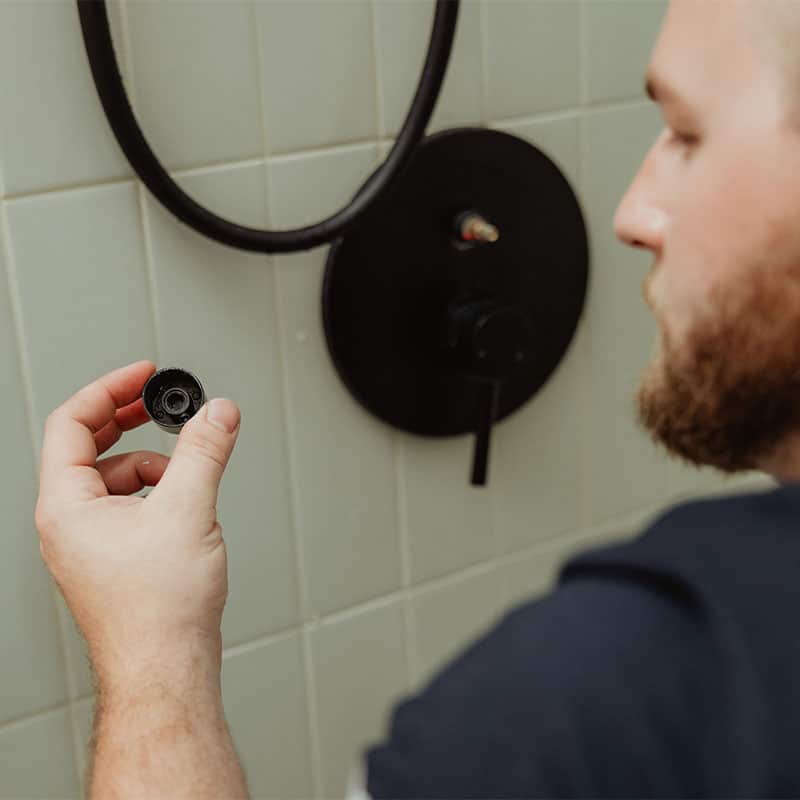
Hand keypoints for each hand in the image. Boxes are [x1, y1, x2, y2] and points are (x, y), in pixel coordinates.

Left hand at [34, 361, 240, 693]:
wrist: (167, 668)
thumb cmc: (159, 610)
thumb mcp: (188, 510)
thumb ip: (203, 451)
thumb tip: (217, 412)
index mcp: (67, 505)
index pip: (71, 422)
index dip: (109, 389)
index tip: (142, 375)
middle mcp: (70, 522)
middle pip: (88, 446)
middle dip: (128, 420)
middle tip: (158, 403)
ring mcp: (90, 542)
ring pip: (117, 478)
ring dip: (154, 465)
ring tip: (189, 479)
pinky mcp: (115, 556)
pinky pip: (131, 505)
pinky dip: (159, 494)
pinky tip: (187, 508)